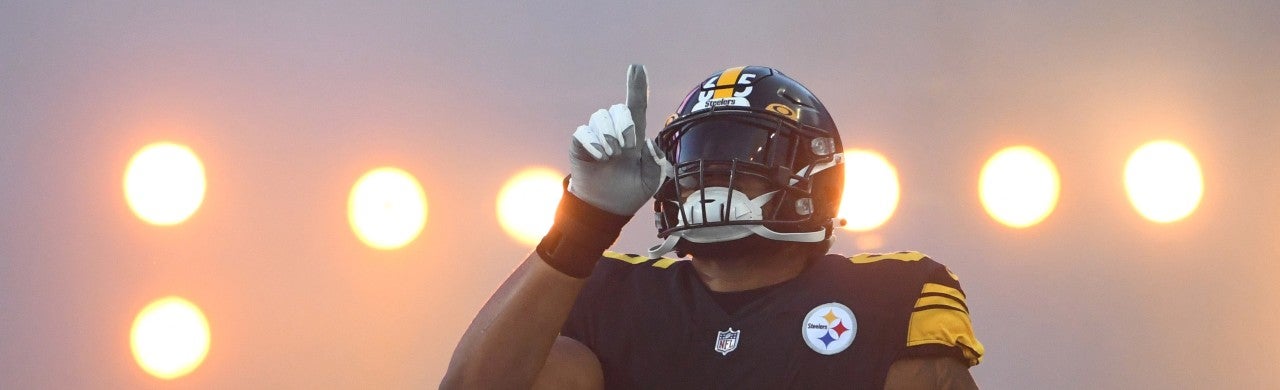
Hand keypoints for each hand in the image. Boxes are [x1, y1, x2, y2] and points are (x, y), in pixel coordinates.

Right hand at [568, 65, 668, 215]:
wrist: (605, 209)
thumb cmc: (630, 193)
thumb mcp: (652, 180)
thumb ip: (656, 162)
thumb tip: (646, 140)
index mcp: (634, 136)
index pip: (636, 106)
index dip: (637, 86)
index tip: (637, 67)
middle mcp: (615, 131)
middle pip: (618, 109)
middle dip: (625, 126)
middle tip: (626, 148)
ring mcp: (596, 136)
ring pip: (600, 116)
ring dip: (609, 135)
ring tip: (611, 155)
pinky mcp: (580, 143)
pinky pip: (584, 131)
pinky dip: (594, 143)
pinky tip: (600, 158)